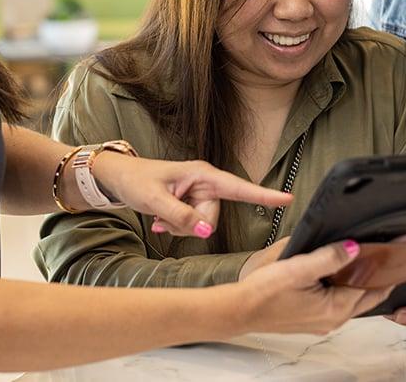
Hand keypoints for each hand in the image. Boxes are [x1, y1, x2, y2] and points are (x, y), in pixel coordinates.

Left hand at [92, 154, 290, 237]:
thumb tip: (205, 232)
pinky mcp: (191, 204)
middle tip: (164, 218)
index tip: (287, 199)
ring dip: (181, 228)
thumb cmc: (135, 180)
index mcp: (203, 174)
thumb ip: (181, 217)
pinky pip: (193, 226)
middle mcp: (205, 184)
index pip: (238, 187)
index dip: (263, 195)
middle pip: (213, 217)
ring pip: (202, 225)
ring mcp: (199, 195)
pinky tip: (160, 222)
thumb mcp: (154, 200)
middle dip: (190, 224)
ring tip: (160, 218)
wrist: (118, 178)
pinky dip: (177, 228)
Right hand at [238, 240, 392, 334]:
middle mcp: (334, 319)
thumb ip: (328, 257)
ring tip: (371, 258)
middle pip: (369, 296)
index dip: (390, 266)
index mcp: (336, 308)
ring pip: (355, 299)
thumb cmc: (264, 293)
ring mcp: (323, 321)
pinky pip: (340, 302)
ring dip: (365, 281)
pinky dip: (348, 288)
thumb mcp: (298, 268)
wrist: (240, 310)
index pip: (375, 286)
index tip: (403, 248)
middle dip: (383, 275)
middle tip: (392, 252)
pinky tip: (341, 273)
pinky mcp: (313, 318)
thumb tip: (354, 247)